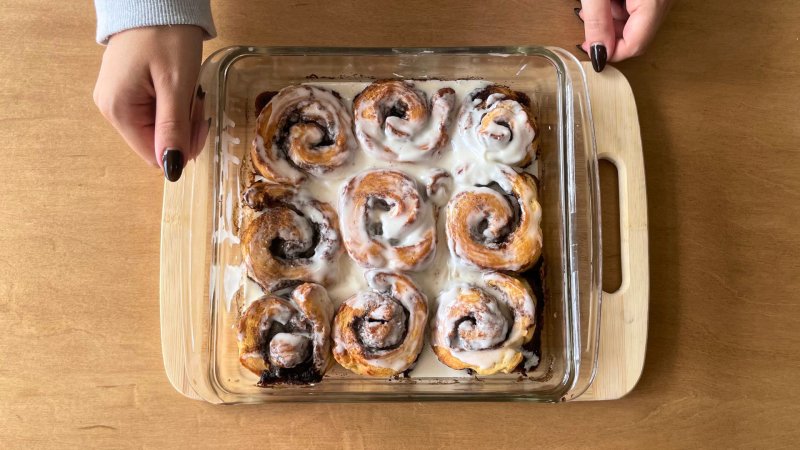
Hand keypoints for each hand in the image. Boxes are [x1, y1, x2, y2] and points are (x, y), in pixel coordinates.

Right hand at [93, 26, 202, 180]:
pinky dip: (174, 104)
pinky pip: (155, 111)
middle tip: (197, 99)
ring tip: (188, 88)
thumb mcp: (176, 86)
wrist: (156, 0)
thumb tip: (172, 170)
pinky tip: (179, 85)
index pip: (155, 155)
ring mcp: (117, 99)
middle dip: (184, 127)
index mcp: (118, 111)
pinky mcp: (127, 90)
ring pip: (159, 128)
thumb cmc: (166, 36)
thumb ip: (173, 130)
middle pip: (157, 142)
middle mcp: (111, 109)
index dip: (183, 147)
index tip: (201, 121)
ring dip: (181, 115)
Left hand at [577, 0, 672, 71]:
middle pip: (637, 35)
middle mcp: (665, 2)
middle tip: (588, 22)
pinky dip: (621, 8)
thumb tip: (598, 52)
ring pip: (638, 22)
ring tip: (595, 5)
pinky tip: (607, 0)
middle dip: (609, 35)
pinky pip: (641, 8)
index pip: (635, 45)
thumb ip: (598, 22)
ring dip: (613, 21)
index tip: (588, 48)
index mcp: (654, 3)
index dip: (610, 52)